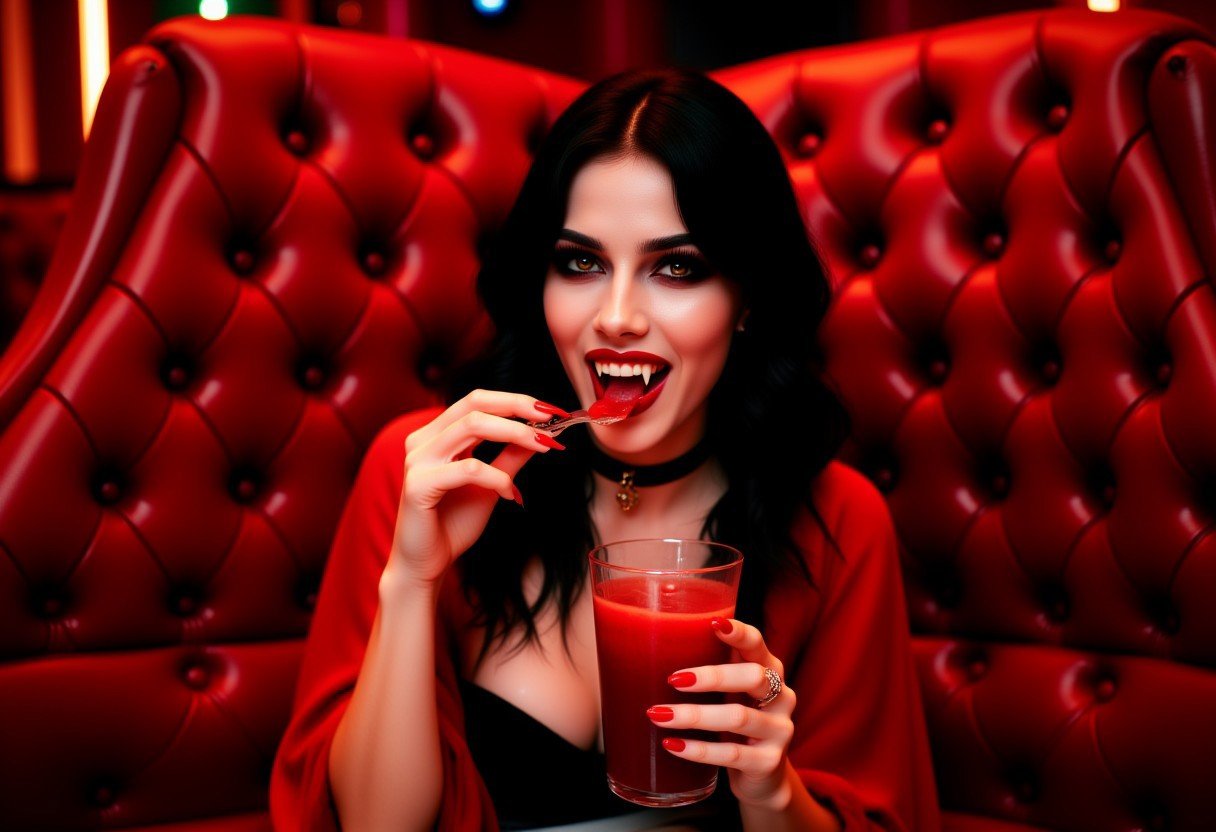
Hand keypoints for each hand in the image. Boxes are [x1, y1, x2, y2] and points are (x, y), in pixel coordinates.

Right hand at [386, 390, 566, 587]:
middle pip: (474, 403)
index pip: (477, 400)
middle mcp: (423, 441)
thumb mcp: (492, 484)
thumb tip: (542, 434)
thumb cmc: (453, 524)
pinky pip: (469, 470)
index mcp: (437, 435)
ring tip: (544, 447)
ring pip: (472, 427)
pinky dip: (498, 478)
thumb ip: (510, 457)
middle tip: (552, 417)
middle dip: (517, 406)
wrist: (426, 564)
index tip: (552, 411)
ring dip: (515, 434)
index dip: (515, 400)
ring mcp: (418, 461)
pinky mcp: (418, 485)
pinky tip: (512, 494)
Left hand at [648, 618, 794, 808]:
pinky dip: (698, 750)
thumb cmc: (737, 719)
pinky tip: (672, 744)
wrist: (763, 775)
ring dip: (695, 715)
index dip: (739, 633)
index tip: (714, 623)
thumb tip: (655, 645)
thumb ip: (713, 668)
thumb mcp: (731, 691)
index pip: (758, 645)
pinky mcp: (768, 762)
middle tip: (673, 680)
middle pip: (753, 677)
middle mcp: (782, 696)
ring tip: (658, 715)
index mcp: (769, 670)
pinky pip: (731, 754)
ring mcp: (779, 730)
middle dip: (712, 677)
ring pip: (738, 717)